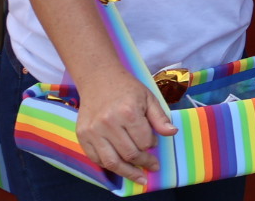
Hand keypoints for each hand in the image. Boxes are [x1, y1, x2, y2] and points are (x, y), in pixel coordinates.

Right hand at [74, 69, 176, 183]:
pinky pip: (96, 158)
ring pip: (111, 162)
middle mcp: (109, 123)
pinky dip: (108, 166)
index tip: (153, 144)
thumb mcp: (149, 98)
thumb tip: (172, 133)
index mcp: (128, 112)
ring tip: (138, 177)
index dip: (151, 145)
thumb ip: (160, 117)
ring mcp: (93, 131)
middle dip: (143, 163)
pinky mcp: (82, 135)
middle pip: (129, 154)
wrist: (99, 78)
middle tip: (152, 166)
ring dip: (127, 172)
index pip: (144, 141)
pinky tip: (119, 167)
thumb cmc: (127, 88)